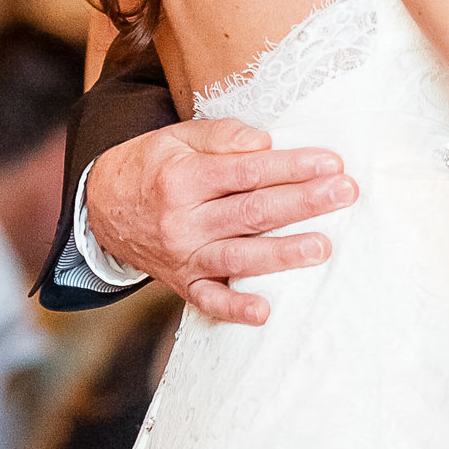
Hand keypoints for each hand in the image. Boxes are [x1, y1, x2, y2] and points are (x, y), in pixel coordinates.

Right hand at [88, 116, 358, 324]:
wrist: (102, 209)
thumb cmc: (154, 166)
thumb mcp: (178, 137)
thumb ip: (222, 136)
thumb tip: (265, 143)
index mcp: (184, 178)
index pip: (247, 171)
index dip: (291, 167)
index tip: (331, 163)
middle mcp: (183, 221)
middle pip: (252, 212)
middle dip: (303, 202)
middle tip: (346, 193)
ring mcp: (183, 256)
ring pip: (239, 257)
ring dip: (283, 254)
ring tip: (323, 247)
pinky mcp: (183, 283)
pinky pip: (209, 301)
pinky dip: (234, 309)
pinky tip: (264, 312)